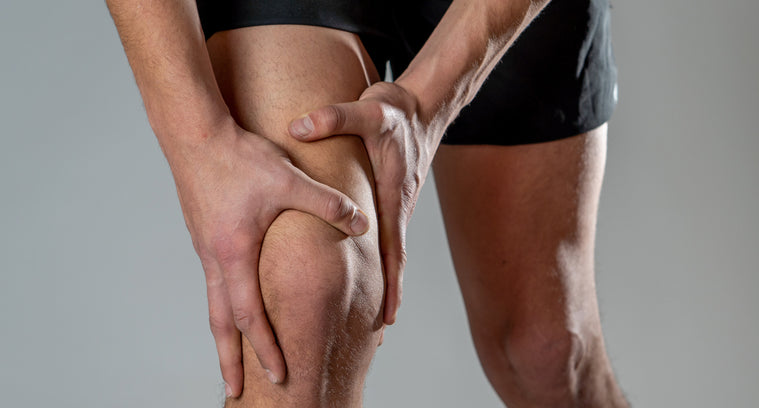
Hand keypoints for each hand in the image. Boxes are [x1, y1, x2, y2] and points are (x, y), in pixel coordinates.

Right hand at [167, 118, 369, 395]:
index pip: (249, 315)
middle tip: (234, 391)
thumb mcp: (289, 180)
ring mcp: (206, 248)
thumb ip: (329, 203)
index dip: (265, 347)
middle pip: (219, 323)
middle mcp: (214, 258)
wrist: (194, 132)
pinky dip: (223, 304)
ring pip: (213, 303)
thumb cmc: (238, 157)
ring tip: (231, 355)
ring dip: (223, 334)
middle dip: (228, 359)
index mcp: (234, 254)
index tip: (279, 373)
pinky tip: (234, 301)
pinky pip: (214, 281)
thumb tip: (362, 222)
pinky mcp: (205, 235)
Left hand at [288, 81, 436, 325]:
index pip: (394, 248)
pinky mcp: (391, 198)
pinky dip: (381, 259)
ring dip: (385, 280)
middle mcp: (399, 206)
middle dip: (389, 295)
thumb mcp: (368, 109)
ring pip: (390, 249)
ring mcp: (397, 205)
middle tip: (380, 331)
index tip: (388, 315)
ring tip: (373, 312)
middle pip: (395, 259)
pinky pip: (386, 234)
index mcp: (394, 195)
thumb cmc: (396, 110)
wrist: (421, 105)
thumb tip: (298, 128)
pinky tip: (369, 269)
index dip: (392, 283)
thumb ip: (334, 118)